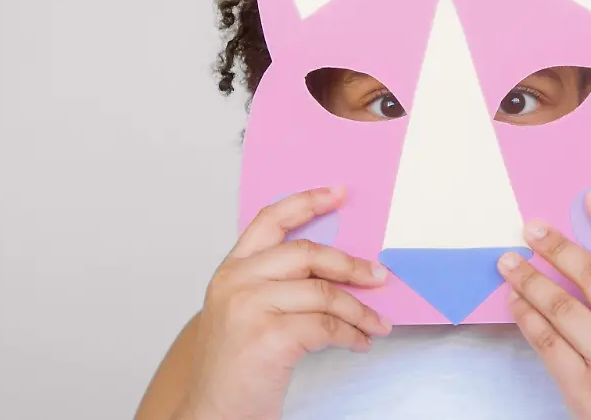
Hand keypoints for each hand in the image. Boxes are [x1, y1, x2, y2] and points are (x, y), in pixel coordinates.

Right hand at [180, 186, 391, 419]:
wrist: (212, 415)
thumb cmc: (234, 368)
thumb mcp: (245, 312)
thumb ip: (277, 283)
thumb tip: (336, 268)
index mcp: (231, 270)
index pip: (270, 219)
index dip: (307, 202)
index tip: (339, 193)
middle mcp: (236, 282)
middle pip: (307, 253)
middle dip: (351, 265)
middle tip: (379, 276)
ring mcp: (249, 308)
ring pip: (324, 293)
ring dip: (359, 310)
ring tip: (376, 323)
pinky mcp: (268, 337)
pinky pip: (326, 326)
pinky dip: (352, 335)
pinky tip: (359, 343)